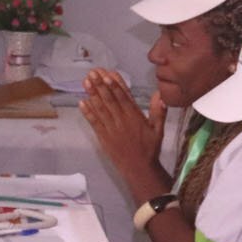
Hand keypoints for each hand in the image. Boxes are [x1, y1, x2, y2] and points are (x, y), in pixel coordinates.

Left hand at [81, 69, 166, 184]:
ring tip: (86, 82)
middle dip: (100, 85)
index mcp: (135, 116)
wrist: (139, 169)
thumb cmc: (149, 149)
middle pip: (110, 100)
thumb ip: (158, 111)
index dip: (114, 85)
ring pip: (100, 108)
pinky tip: (82, 102)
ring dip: (92, 95)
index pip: (123, 97)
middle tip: (93, 72)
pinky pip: (94, 123)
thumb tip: (160, 94)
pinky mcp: (103, 137)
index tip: (107, 74)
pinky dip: (88, 113)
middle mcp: (122, 120)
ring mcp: (111, 129)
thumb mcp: (158, 129)